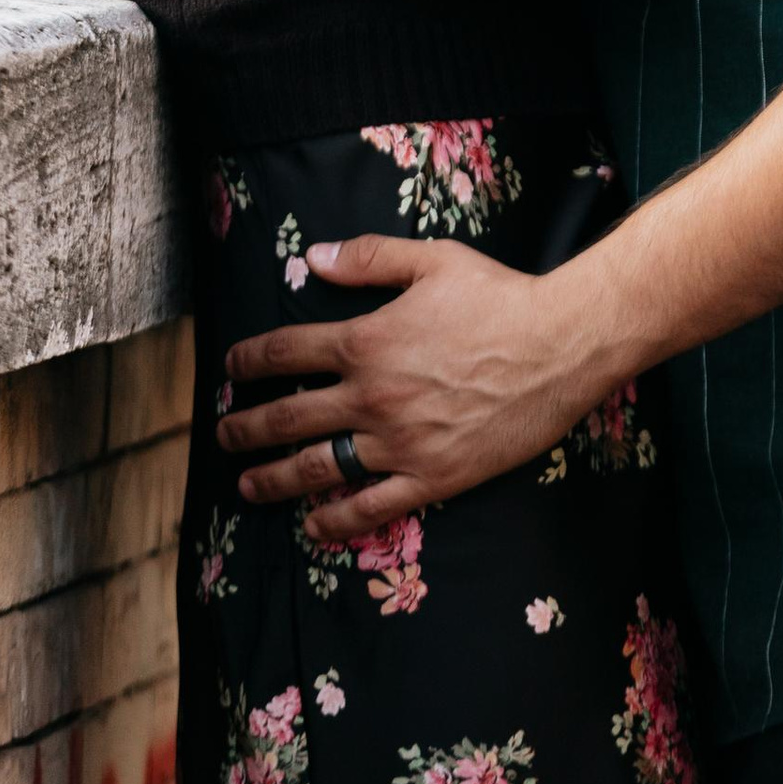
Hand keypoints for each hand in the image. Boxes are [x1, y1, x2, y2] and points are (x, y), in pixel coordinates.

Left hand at [219, 235, 621, 536]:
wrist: (559, 346)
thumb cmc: (499, 296)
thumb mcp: (432, 259)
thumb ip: (368, 258)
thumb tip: (311, 258)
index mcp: (366, 340)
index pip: (285, 352)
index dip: (248, 361)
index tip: (229, 370)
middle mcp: (371, 396)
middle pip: (287, 417)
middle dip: (244, 427)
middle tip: (222, 434)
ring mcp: (398, 443)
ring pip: (316, 468)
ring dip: (273, 478)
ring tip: (247, 484)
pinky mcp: (430, 477)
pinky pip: (369, 508)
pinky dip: (334, 521)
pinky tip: (312, 525)